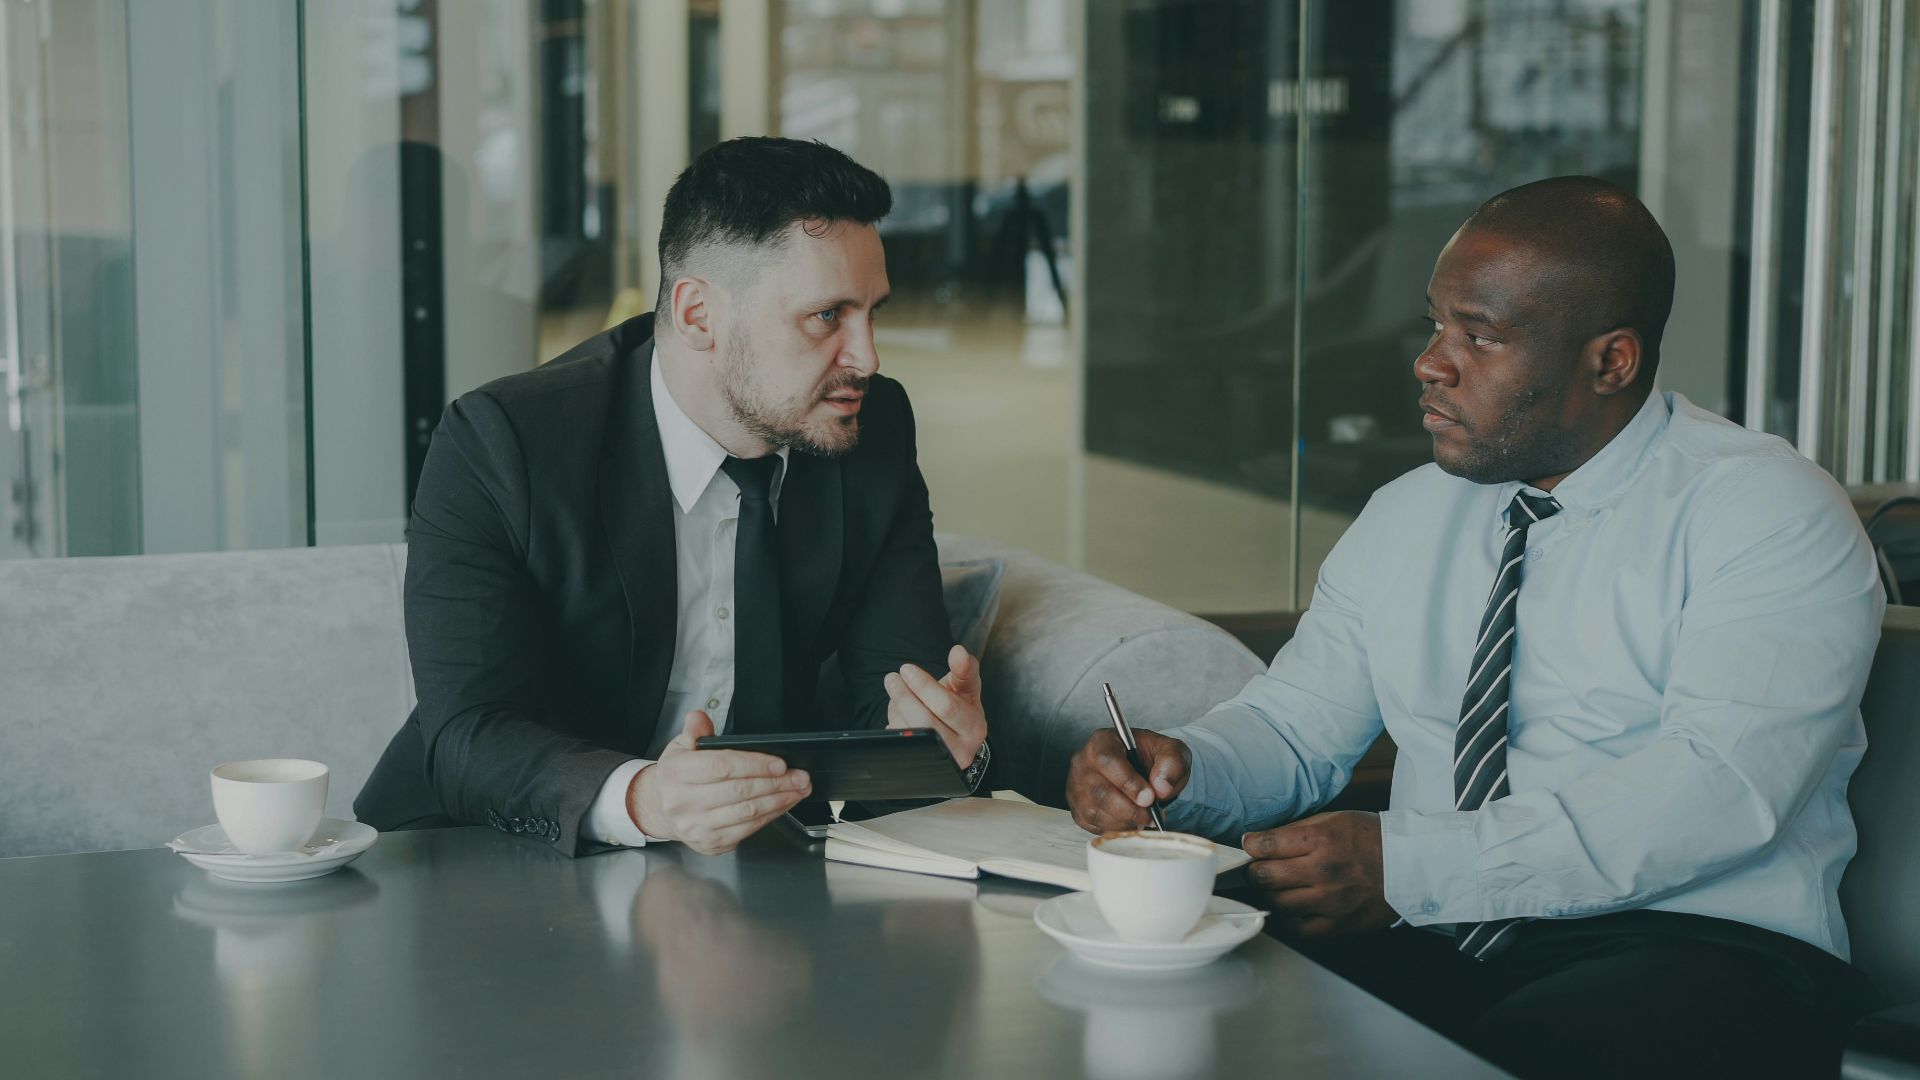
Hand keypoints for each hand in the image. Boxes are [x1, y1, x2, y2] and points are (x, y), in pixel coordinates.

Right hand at [628, 710, 811, 854]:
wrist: (662, 809)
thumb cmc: (678, 776)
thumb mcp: (681, 747)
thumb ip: (695, 731)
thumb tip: (700, 717)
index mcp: (677, 774)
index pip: (722, 767)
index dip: (755, 765)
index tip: (780, 764)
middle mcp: (684, 803)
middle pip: (740, 792)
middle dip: (776, 783)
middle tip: (800, 776)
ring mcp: (697, 827)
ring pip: (747, 813)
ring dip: (779, 801)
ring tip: (798, 789)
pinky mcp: (711, 843)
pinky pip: (748, 830)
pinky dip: (770, 816)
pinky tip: (783, 804)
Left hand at [883, 644, 986, 766]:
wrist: (955, 737)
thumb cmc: (959, 706)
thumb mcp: (965, 687)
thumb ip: (964, 668)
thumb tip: (958, 651)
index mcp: (975, 728)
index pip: (946, 706)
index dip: (924, 686)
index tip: (906, 669)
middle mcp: (962, 751)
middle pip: (925, 722)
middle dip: (904, 697)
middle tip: (891, 678)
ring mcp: (941, 764)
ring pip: (910, 735)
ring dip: (897, 710)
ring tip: (895, 692)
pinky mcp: (922, 769)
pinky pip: (902, 747)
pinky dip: (895, 726)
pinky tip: (897, 713)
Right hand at [1066, 728, 1190, 834]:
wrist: (1146, 770)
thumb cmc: (1153, 758)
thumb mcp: (1172, 751)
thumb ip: (1172, 763)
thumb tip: (1161, 788)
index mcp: (1103, 741)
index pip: (1107, 760)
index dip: (1128, 782)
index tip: (1149, 798)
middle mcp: (1084, 762)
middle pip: (1100, 791)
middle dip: (1130, 809)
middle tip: (1151, 814)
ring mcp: (1077, 787)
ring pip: (1095, 812)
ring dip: (1124, 821)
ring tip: (1144, 818)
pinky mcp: (1078, 809)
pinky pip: (1094, 825)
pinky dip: (1116, 828)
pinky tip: (1131, 821)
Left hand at [1242, 811, 1396, 938]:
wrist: (1411, 866)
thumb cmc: (1373, 839)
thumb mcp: (1335, 819)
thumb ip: (1298, 830)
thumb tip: (1263, 840)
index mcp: (1321, 841)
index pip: (1265, 845)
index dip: (1252, 844)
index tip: (1252, 845)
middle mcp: (1322, 872)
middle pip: (1263, 877)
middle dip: (1256, 870)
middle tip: (1261, 867)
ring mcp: (1330, 902)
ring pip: (1276, 903)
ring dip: (1270, 894)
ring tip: (1278, 886)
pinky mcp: (1338, 926)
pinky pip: (1298, 930)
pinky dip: (1287, 920)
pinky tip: (1291, 908)